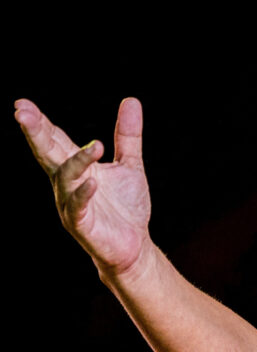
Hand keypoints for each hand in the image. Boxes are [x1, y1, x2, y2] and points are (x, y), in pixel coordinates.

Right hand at [15, 98, 151, 276]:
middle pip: (47, 154)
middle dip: (35, 133)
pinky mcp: (82, 224)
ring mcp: (71, 204)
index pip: (54, 140)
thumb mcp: (129, 165)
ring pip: (66, 178)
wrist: (135, 245)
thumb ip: (127, 135)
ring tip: (96, 146)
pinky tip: (92, 183)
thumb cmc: (126, 207)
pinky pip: (78, 207)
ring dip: (77, 162)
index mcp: (75, 167)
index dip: (39, 123)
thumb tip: (131, 100)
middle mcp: (67, 183)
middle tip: (22, 113)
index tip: (22, 104)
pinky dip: (83, 194)